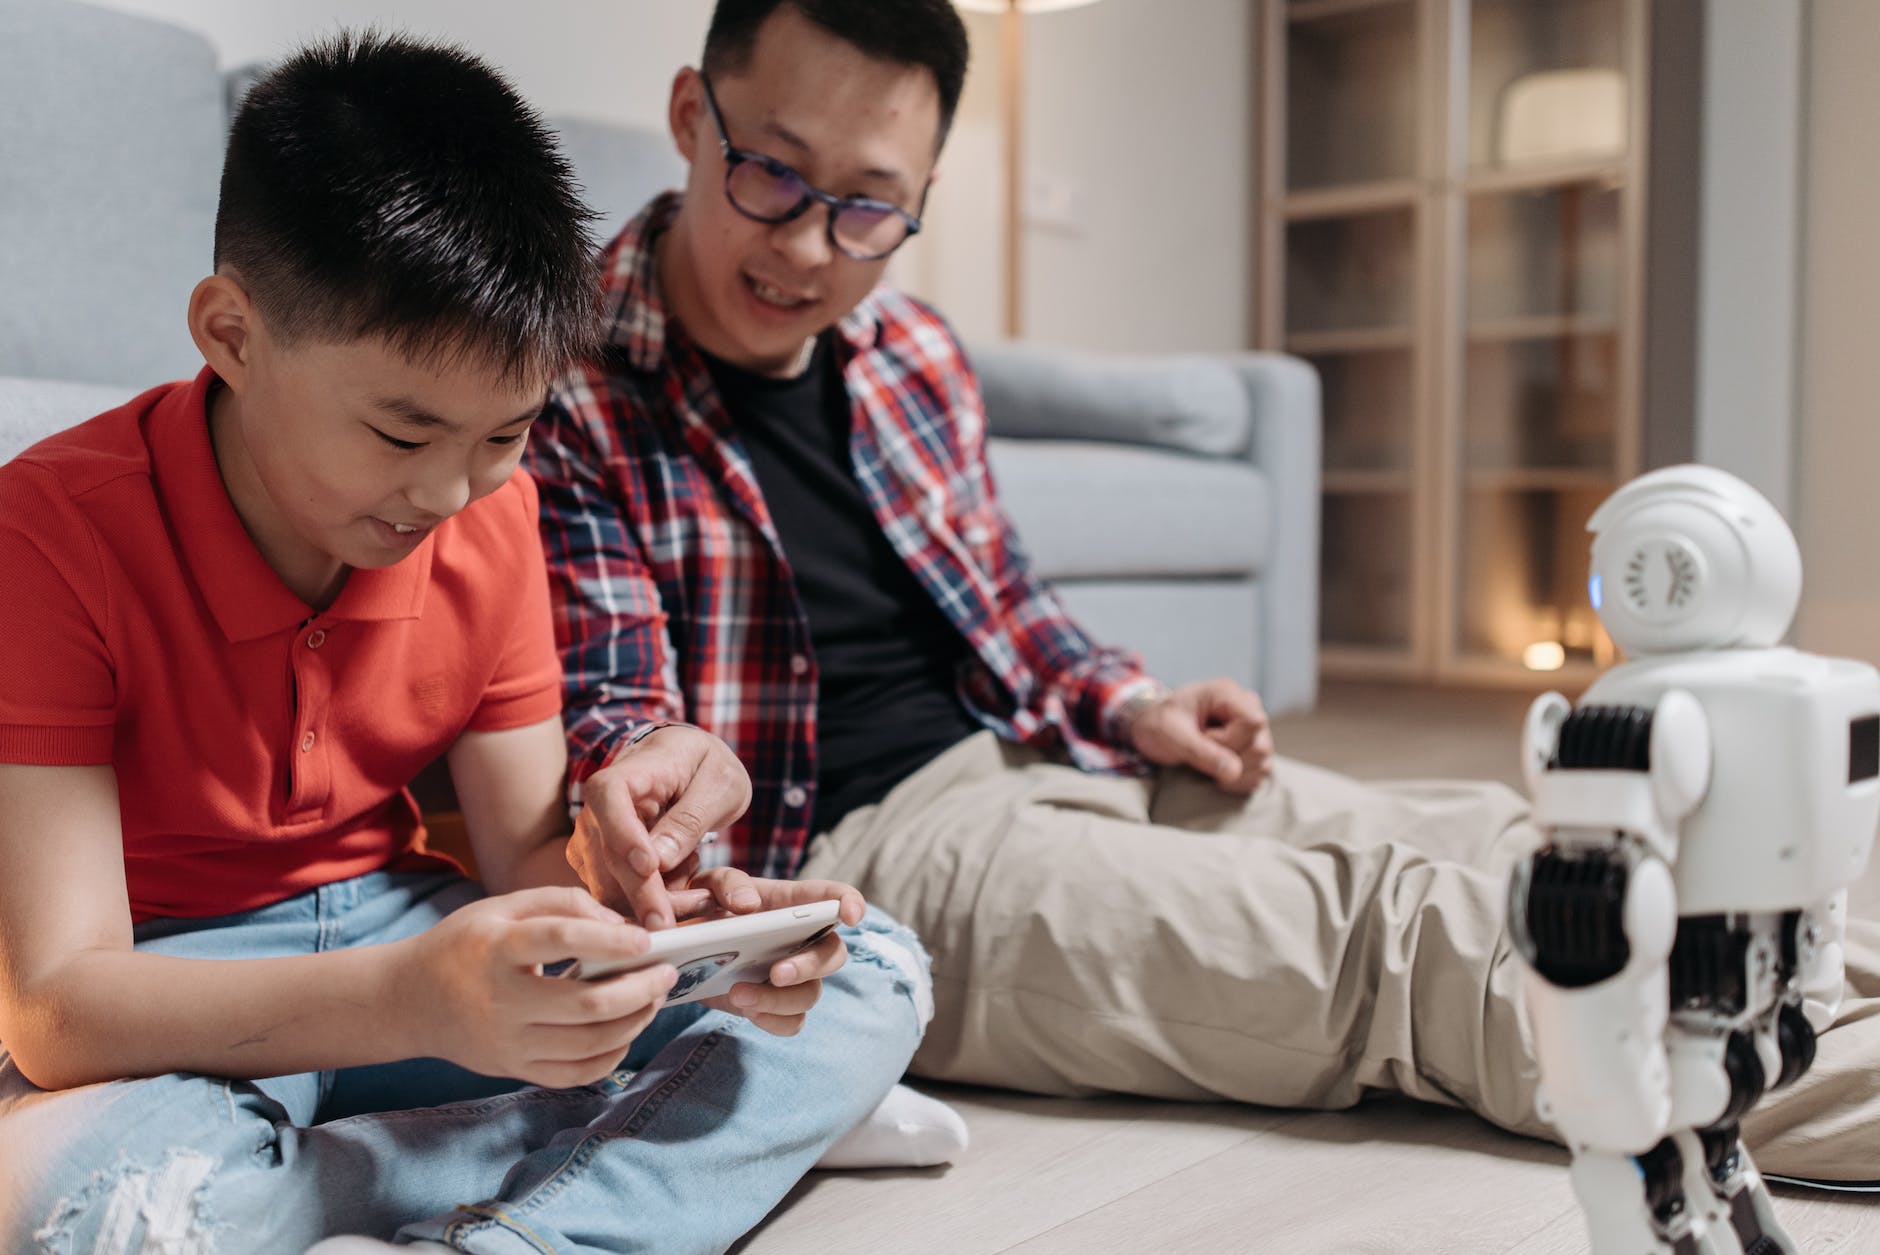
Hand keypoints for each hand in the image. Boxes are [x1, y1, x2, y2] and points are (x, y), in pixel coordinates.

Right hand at [400, 886, 677, 1088]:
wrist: (408, 1001)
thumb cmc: (465, 944)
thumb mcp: (502, 906)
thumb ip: (561, 903)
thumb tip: (619, 926)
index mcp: (495, 948)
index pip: (559, 941)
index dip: (609, 941)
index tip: (646, 940)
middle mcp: (501, 1000)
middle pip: (586, 1005)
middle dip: (640, 990)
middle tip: (667, 973)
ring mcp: (507, 1043)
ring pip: (589, 1045)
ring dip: (635, 1022)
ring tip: (654, 999)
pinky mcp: (513, 1069)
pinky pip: (575, 1075)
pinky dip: (611, 1056)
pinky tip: (627, 1032)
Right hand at [567, 725, 752, 928]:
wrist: (689, 768)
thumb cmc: (705, 767)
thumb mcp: (717, 784)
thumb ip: (689, 819)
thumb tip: (659, 861)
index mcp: (627, 772)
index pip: (609, 798)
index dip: (624, 835)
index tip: (650, 867)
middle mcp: (597, 809)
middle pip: (607, 856)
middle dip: (645, 892)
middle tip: (688, 912)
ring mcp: (592, 842)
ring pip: (609, 887)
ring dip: (654, 904)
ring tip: (703, 895)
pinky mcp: (598, 868)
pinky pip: (617, 898)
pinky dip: (652, 905)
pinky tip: (686, 889)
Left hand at [672, 868, 865, 1037]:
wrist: (681, 950)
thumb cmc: (704, 907)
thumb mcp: (708, 884)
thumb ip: (727, 883)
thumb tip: (748, 905)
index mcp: (791, 904)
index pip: (833, 898)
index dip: (850, 903)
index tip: (852, 916)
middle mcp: (802, 941)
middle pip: (833, 955)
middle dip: (810, 966)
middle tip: (777, 973)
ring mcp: (793, 976)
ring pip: (811, 994)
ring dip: (779, 999)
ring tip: (739, 993)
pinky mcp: (776, 1006)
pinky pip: (793, 1022)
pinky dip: (773, 1020)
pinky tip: (748, 1011)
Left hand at [1127, 678, 1275, 792]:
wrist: (1152, 729)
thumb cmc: (1160, 723)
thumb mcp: (1173, 735)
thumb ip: (1202, 752)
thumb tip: (1234, 772)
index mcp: (1228, 693)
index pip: (1253, 722)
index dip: (1230, 741)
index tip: (1204, 740)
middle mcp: (1247, 708)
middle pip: (1261, 746)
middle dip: (1229, 759)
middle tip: (1201, 751)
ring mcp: (1253, 730)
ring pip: (1263, 762)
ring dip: (1234, 773)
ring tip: (1208, 761)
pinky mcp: (1253, 749)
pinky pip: (1260, 773)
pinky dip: (1239, 781)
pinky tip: (1218, 775)